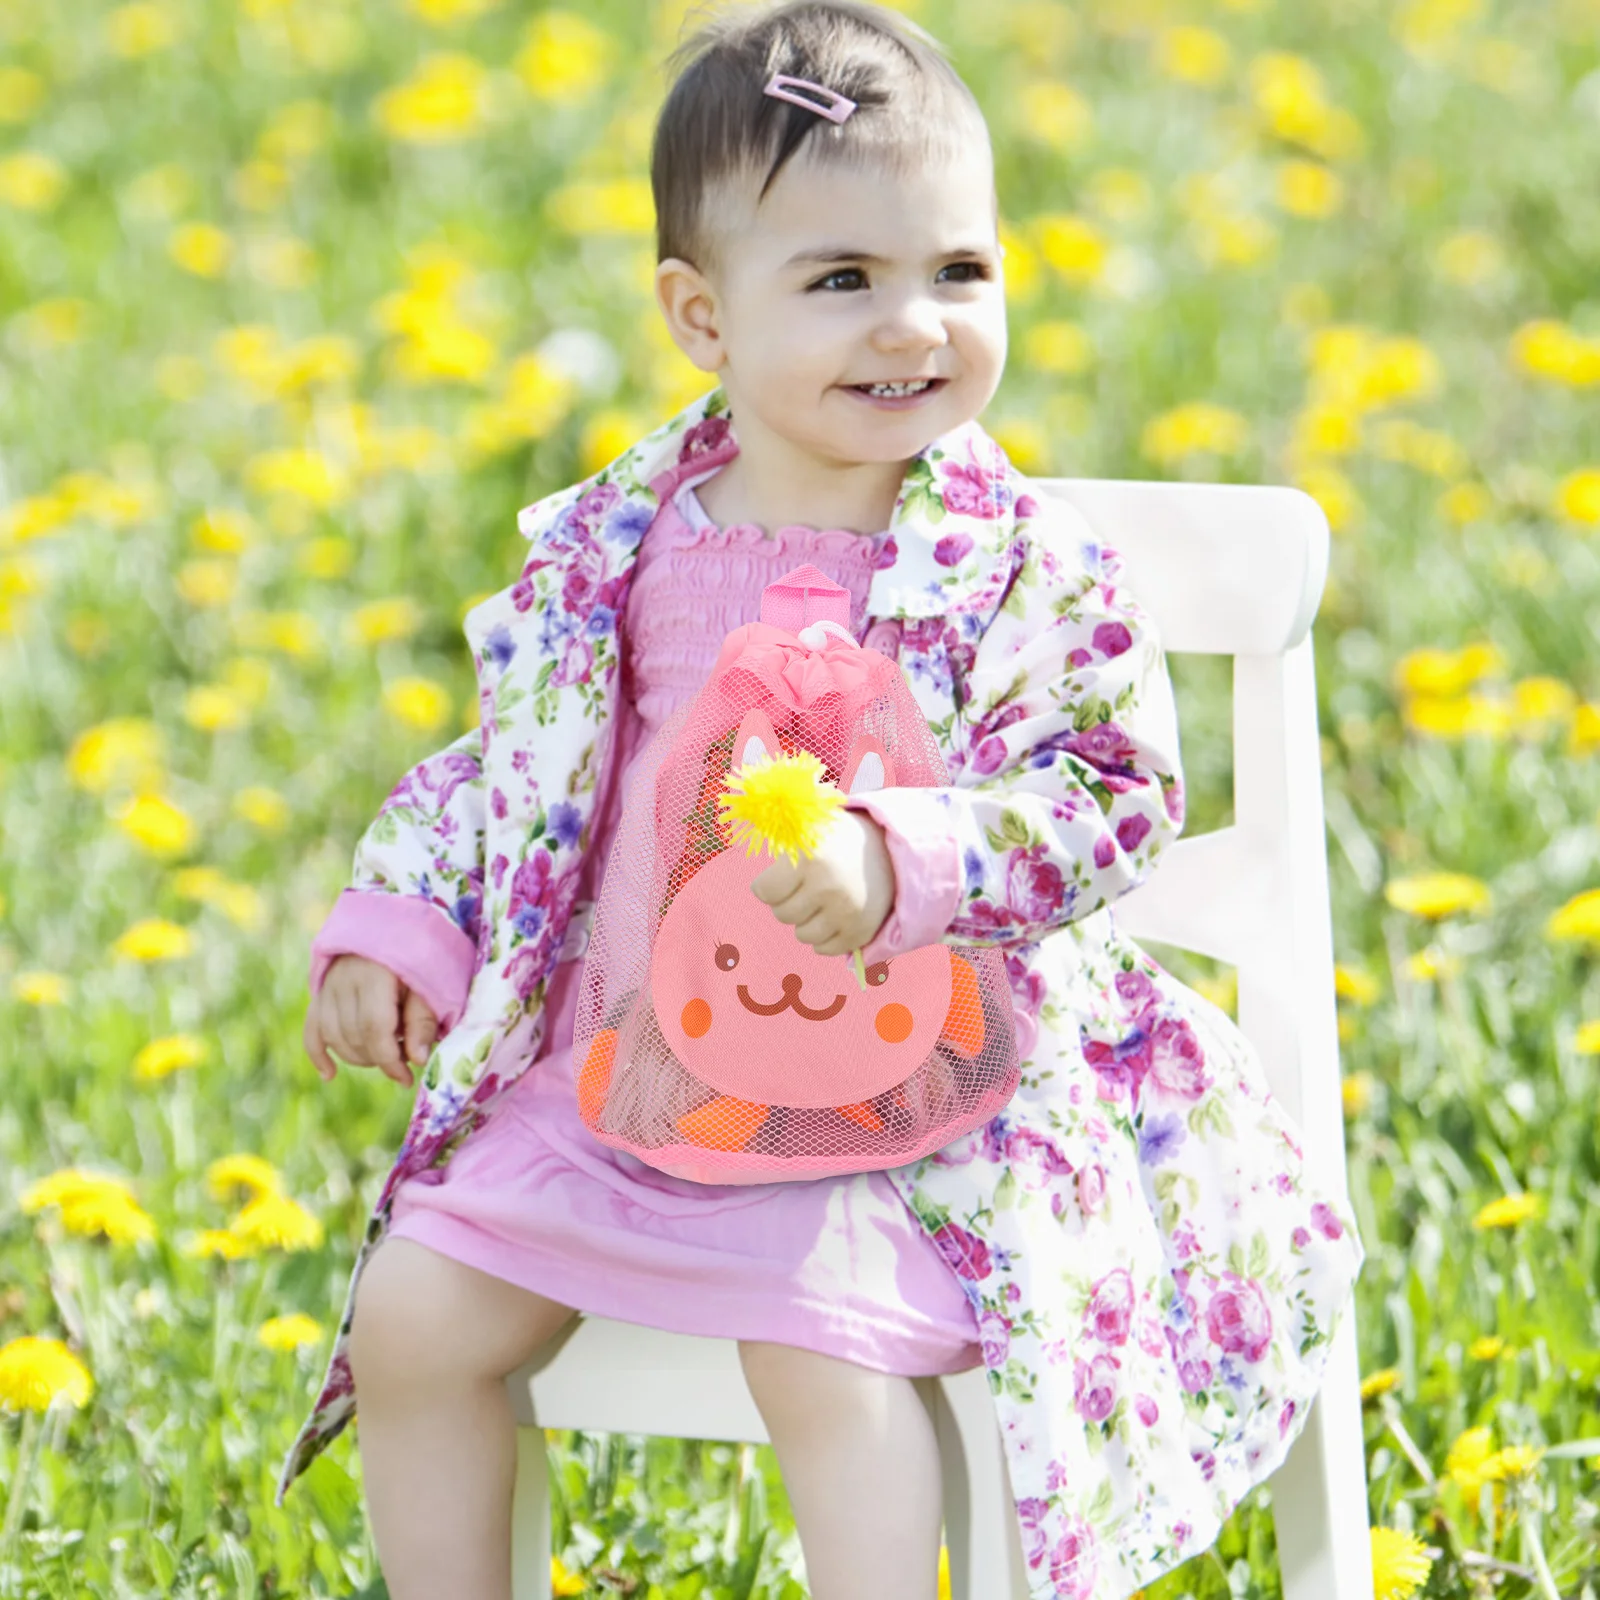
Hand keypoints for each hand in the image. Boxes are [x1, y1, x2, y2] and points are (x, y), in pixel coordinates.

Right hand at [303, 955, 438, 1087]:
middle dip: (379, 1058)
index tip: (406, 1079)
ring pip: (333, 1036)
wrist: (393, 923)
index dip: (390, 1060)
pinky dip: (318, 1054)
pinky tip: (329, 1075)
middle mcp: (344, 979)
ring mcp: (328, 985)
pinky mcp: (320, 992)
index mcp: (375, 974)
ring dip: (358, 1057)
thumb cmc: (420, 955)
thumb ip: (423, 1021)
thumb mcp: (431, 983)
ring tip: (385, 1053)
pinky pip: (312, 1028)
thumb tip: (418, 1060)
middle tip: (404, 1057)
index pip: (375, 1029)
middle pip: (353, 1036)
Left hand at [748, 809, 895, 958]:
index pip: (764, 891)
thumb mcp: (810, 827)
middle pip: (782, 914)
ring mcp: (846, 913)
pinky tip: (833, 915)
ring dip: (806, 920)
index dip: (770, 884)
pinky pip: (824, 949)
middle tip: (806, 886)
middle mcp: (828, 888)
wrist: (891, 854)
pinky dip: (824, 936)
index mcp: (810, 859)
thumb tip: (737, 824)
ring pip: (802, 935)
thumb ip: (779, 833)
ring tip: (821, 900)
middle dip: (789, 901)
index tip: (782, 876)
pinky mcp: (860, 932)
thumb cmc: (838, 840)